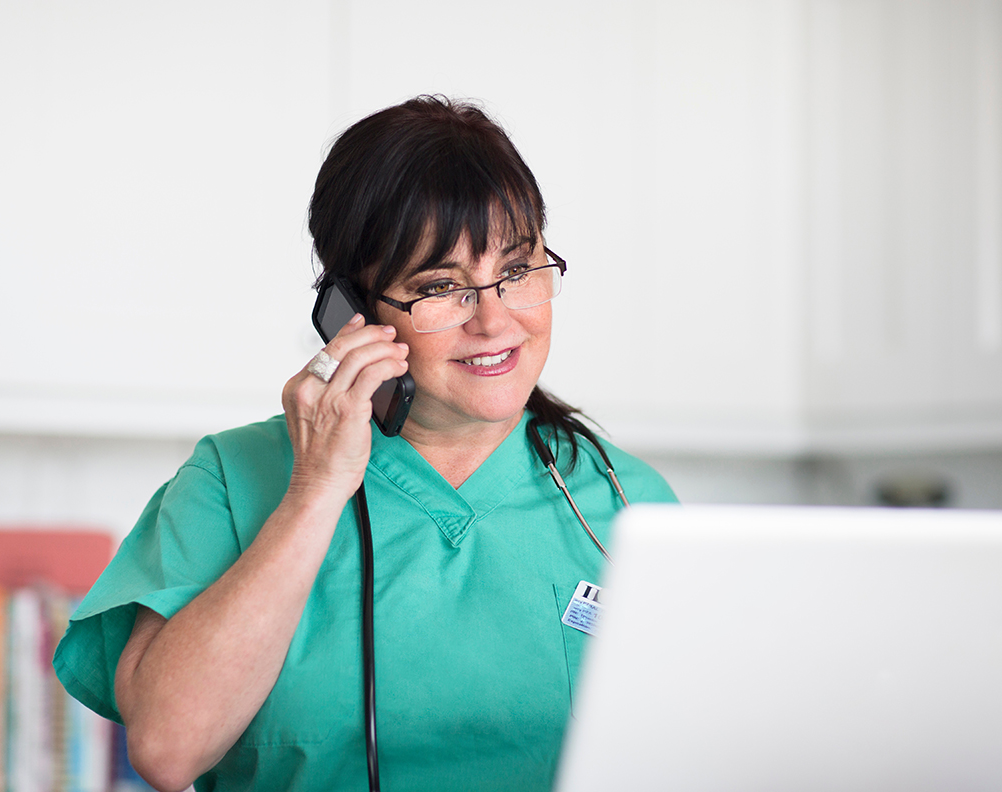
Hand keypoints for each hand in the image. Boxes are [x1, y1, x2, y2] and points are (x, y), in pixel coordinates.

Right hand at [282, 314, 408, 502]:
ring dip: (385, 349)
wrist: (318, 484)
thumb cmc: (321, 456)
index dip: (348, 331)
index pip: (326, 349)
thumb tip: (353, 366)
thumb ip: (326, 390)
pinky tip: (399, 368)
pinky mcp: (349, 409)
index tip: (363, 322)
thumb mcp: (314, 416)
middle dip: (370, 334)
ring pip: (360, 357)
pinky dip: (390, 366)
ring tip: (399, 352)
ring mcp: (327, 399)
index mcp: (296, 388)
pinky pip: (373, 375)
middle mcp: (309, 389)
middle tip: (389, 334)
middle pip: (342, 346)